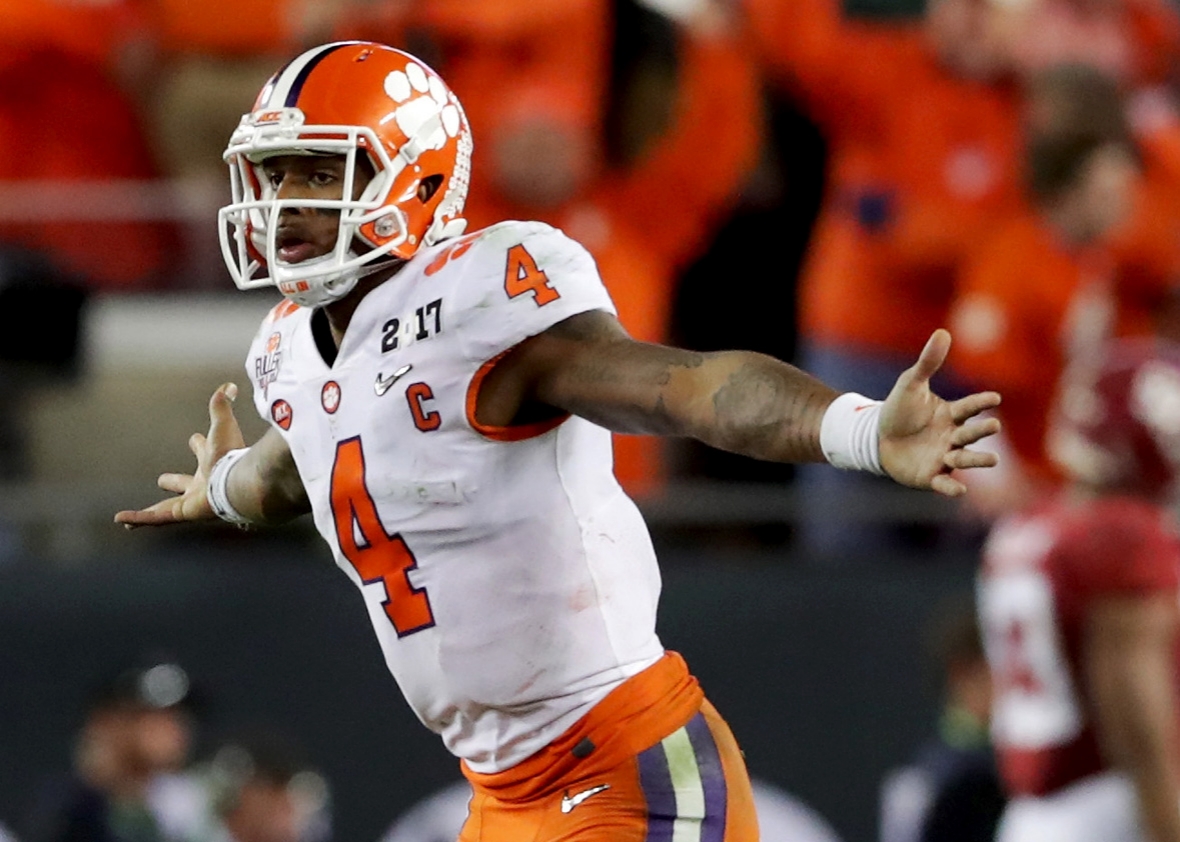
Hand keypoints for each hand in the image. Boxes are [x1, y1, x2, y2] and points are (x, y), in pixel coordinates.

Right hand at [114, 383, 245, 527]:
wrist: (238, 482)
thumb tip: (230, 385)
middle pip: (186, 483)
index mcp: (211, 462)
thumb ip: (221, 406)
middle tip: (164, 480)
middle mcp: (203, 484)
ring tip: (132, 517)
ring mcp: (192, 501)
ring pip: (166, 508)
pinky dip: (138, 519)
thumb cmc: (232, 455)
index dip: (198, 444)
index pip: (203, 451)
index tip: (194, 438)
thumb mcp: (222, 425)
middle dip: (176, 481)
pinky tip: (121, 520)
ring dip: (149, 511)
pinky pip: (156, 518)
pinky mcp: (183, 513)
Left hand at [878, 329, 1001, 496]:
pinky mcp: (930, 475)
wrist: (876, 438)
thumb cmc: (898, 410)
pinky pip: (944, 482)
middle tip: (993, 425)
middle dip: (982, 430)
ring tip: (992, 460)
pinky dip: (952, 487)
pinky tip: (960, 490)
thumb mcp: (910, 384)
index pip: (969, 407)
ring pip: (964, 458)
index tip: (994, 398)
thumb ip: (927, 362)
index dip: (981, 403)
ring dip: (978, 459)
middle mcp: (952, 437)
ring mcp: (943, 457)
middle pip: (970, 433)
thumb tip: (943, 332)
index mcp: (951, 414)